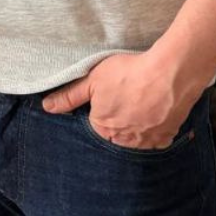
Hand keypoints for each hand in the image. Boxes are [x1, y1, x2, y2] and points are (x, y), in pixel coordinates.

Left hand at [41, 52, 200, 149]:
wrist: (168, 75)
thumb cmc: (127, 74)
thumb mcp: (91, 79)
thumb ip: (69, 95)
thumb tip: (46, 107)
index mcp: (103, 128)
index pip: (96, 121)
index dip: (102, 104)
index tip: (111, 91)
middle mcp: (123, 141)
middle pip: (116, 131)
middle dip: (119, 116)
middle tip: (128, 94)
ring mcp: (146, 142)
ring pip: (136, 136)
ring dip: (137, 123)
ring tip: (143, 99)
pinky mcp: (166, 138)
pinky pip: (157, 137)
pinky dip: (156, 125)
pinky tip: (157, 109)